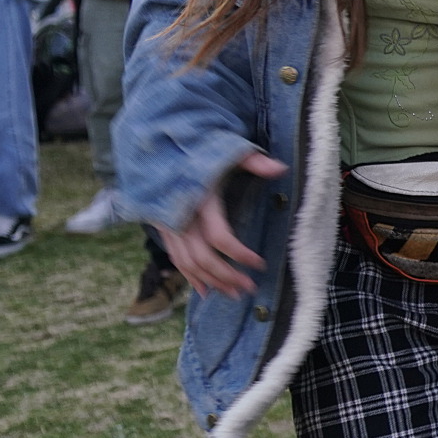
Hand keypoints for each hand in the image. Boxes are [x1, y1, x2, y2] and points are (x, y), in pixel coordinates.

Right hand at [159, 150, 286, 295]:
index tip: (260, 264)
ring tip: (234, 294)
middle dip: (226, 276)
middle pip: (201, 257)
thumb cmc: (198, 147)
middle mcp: (180, 216)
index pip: (219, 237)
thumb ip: (252, 160)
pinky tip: (204, 291)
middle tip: (250, 288)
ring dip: (210, 281)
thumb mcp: (227, 149)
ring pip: (186, 262)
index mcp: (199, 199)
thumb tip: (280, 168)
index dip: (239, 254)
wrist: (156, 144)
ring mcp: (168, 224)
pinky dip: (188, 275)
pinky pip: (175, 257)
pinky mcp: (162, 227)